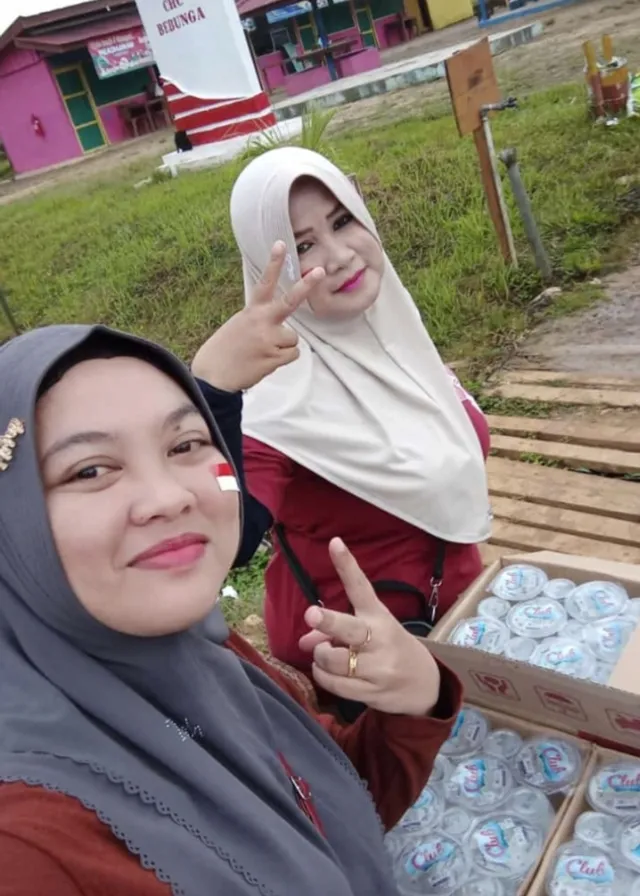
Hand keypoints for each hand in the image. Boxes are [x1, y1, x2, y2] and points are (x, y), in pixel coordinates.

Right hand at [192, 242, 324, 392]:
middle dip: (306, 286)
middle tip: (320, 271)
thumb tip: (279, 325)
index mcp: (251, 311)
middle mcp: (261, 322)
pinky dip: (283, 359)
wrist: (213, 376)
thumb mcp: (239, 325)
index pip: (264, 283)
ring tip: (263, 352)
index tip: (281, 244)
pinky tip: (266, 361)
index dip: (273, 263)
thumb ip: (259, 319)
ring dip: (283, 346)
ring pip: (293, 338)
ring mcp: (268, 339)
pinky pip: (292, 355)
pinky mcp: (273, 358)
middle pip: (289, 301)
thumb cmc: (225, 350)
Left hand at [298, 539, 440, 716]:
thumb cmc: (391, 650)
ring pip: (335, 661)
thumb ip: (335, 632)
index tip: (334, 543)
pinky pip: (336, 684)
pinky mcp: (372, 691)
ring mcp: (378, 667)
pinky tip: (325, 671)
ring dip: (320, 656)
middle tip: (311, 615)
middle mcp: (379, 638)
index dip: (347, 565)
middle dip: (328, 622)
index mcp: (378, 616)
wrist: (426, 686)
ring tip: (323, 653)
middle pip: (350, 629)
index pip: (361, 587)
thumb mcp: (370, 633)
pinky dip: (323, 676)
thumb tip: (304, 640)